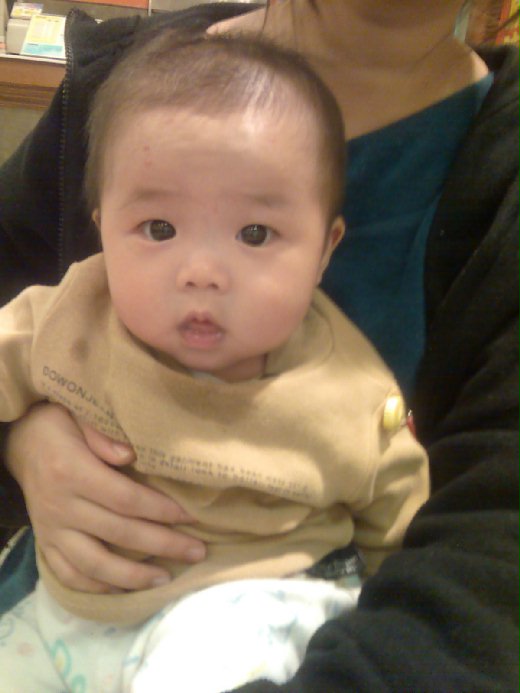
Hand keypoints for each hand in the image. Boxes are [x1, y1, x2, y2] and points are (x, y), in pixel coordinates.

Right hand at [6, 403, 205, 592]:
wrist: (20, 441)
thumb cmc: (59, 424)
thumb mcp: (79, 414)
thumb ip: (102, 433)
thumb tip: (130, 454)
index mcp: (72, 471)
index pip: (125, 498)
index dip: (161, 510)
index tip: (191, 517)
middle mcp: (60, 506)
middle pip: (118, 533)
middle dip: (163, 545)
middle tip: (197, 551)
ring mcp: (51, 529)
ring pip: (94, 564)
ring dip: (133, 576)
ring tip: (166, 579)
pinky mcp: (45, 542)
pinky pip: (69, 574)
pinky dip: (98, 587)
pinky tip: (125, 589)